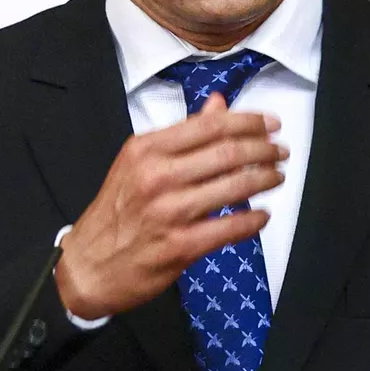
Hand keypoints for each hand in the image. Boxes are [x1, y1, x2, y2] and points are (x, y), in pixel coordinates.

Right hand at [55, 93, 286, 319]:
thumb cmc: (117, 212)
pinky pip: (230, 228)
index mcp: (146, 150)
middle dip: (263, 150)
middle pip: (227, 153)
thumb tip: (218, 104)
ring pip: (234, 187)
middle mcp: (156, 176)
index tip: (271, 124)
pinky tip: (263, 216)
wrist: (87, 266)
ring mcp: (168, 212)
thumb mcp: (138, 163)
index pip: (209, 126)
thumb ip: (182, 135)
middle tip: (281, 151)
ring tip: (277, 177)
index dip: (248, 122)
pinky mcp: (179, 246)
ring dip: (264, 180)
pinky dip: (254, 220)